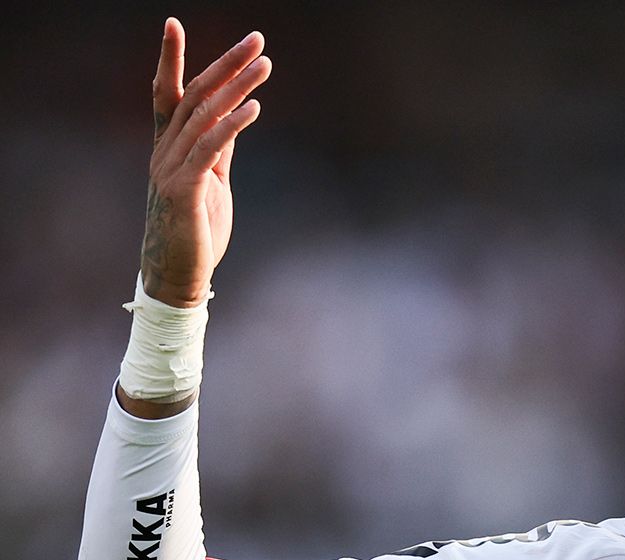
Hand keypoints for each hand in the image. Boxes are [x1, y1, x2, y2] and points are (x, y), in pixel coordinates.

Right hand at [140, 19, 270, 306]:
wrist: (178, 275)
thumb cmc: (196, 229)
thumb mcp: (212, 182)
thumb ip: (218, 149)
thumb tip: (235, 117)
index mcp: (170, 147)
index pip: (169, 94)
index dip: (171, 59)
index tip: (173, 23)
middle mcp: (165, 151)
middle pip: (195, 96)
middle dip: (226, 64)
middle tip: (256, 38)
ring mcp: (172, 168)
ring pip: (205, 116)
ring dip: (238, 87)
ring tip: (265, 64)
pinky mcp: (185, 190)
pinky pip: (210, 150)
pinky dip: (233, 125)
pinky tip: (255, 107)